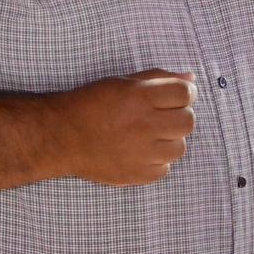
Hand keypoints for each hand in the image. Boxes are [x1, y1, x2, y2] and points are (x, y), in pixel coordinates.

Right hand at [52, 70, 196, 185]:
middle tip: (162, 116)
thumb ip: (158, 78)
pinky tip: (139, 152)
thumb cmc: (91, 104)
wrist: (62, 136)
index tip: (177, 97)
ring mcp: (142, 153)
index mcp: (140, 97)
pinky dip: (156, 160)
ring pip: (180, 147)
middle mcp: (144, 124)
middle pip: (188, 121)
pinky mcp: (138, 174)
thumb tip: (191, 79)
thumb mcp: (122, 82)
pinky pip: (164, 168)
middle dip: (180, 116)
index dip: (185, 93)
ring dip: (169, 140)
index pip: (185, 94)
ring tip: (149, 136)